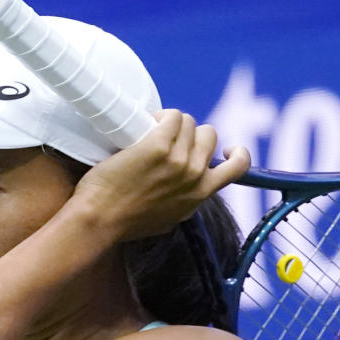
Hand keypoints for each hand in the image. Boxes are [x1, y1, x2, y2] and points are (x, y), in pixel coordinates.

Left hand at [73, 109, 249, 240]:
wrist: (101, 220)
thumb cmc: (126, 222)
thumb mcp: (169, 219)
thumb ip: (184, 200)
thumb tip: (186, 189)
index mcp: (201, 194)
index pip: (238, 167)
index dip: (236, 153)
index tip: (224, 150)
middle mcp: (195, 176)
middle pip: (208, 135)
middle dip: (189, 133)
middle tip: (166, 139)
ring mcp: (179, 160)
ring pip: (188, 122)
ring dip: (170, 122)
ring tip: (149, 132)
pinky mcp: (158, 146)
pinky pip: (170, 117)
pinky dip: (159, 116)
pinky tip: (145, 124)